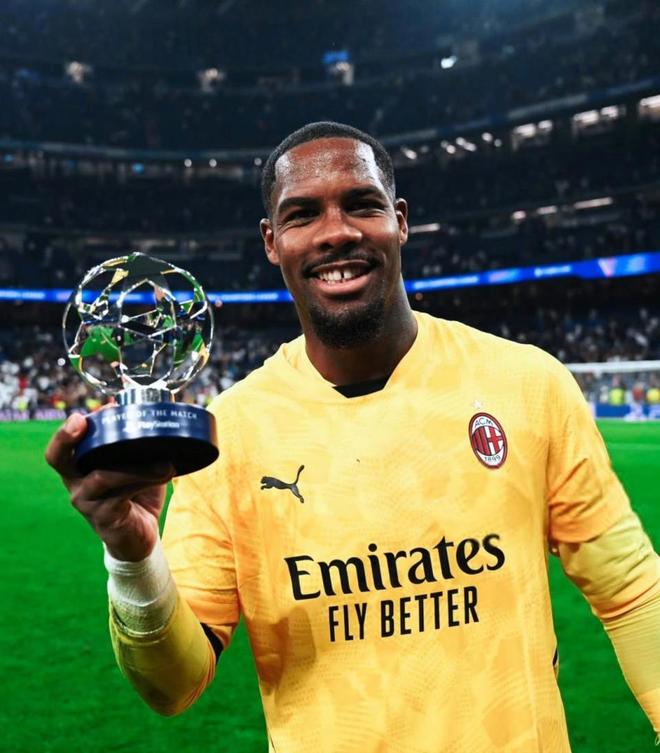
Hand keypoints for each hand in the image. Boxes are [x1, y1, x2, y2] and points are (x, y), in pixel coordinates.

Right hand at [45, 413, 174, 561]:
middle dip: (67, 438)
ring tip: (166, 464)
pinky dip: (146, 480)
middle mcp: (76, 483)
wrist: (140, 536)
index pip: (60, 448)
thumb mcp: (135, 464)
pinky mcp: (104, 517)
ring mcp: (87, 502)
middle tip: (83, 421)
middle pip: (58, 459)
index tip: (81, 416)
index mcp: (80, 467)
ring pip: (103, 476)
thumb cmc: (136, 494)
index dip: (65, 432)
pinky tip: (166, 474)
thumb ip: (134, 441)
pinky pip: (121, 495)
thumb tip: (144, 408)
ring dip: (137, 467)